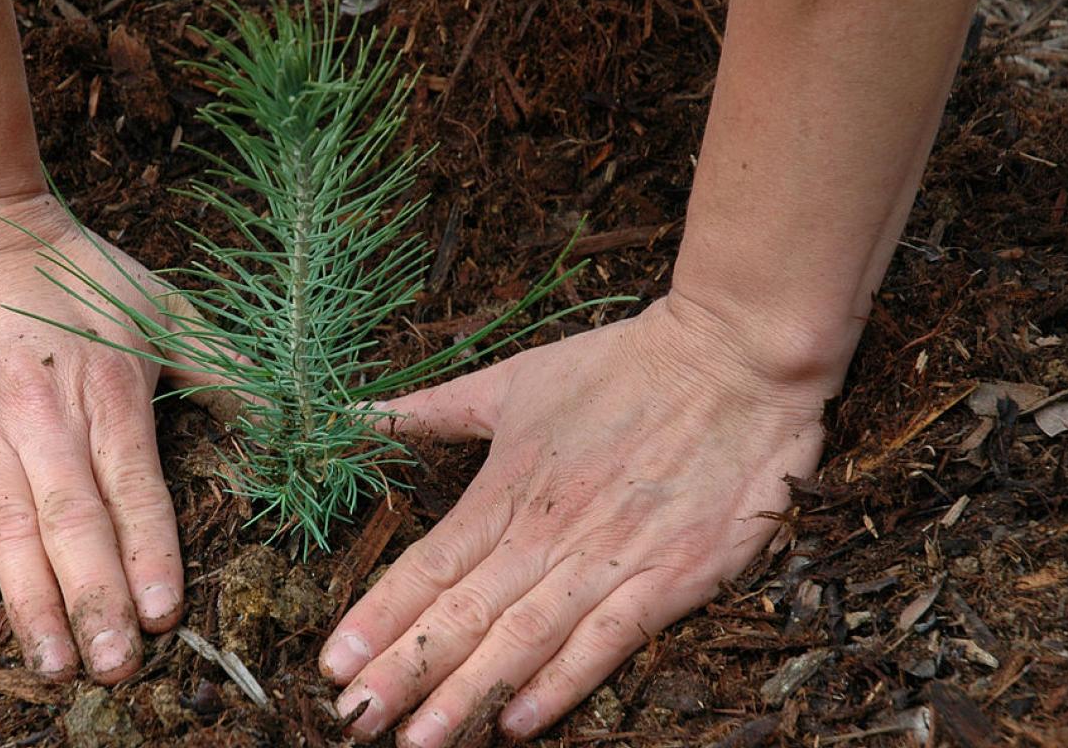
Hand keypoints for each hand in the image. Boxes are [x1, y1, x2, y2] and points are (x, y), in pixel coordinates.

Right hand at [0, 193, 199, 682]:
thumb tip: (293, 419)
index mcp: (108, 390)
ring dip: (32, 602)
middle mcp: (42, 414)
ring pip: (6, 528)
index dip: (150, 553)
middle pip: (73, 522)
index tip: (165, 615)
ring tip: (55, 665)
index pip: (135, 488)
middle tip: (115, 670)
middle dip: (96, 601)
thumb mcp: (159, 305)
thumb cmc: (68, 268)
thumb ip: (224, 368)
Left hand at [319, 294, 831, 743]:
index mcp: (506, 488)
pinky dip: (559, 686)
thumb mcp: (514, 380)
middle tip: (354, 719)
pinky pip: (605, 644)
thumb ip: (434, 409)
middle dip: (404, 672)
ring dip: (466, 695)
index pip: (427, 567)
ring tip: (418, 741)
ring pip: (522, 639)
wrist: (735, 358)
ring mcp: (609, 560)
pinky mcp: (670, 579)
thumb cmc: (621, 366)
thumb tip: (358, 415)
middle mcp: (547, 533)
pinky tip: (516, 725)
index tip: (331, 664)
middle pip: (462, 615)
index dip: (377, 619)